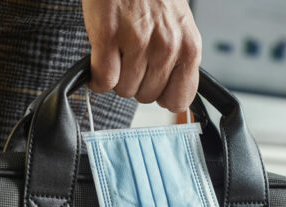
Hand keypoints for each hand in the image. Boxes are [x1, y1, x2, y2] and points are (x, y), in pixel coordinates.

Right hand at [83, 0, 201, 112]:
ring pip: (123, 89)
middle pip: (146, 97)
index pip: (179, 100)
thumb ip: (179, 61)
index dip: (162, 96)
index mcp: (189, 48)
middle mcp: (167, 48)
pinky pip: (103, 79)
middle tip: (132, 59)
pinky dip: (96, 77)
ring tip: (118, 53)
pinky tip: (100, 61)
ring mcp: (138, 43)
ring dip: (116, 77)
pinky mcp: (109, 36)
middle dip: (136, 82)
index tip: (155, 88)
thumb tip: (173, 99)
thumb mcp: (180, 28)